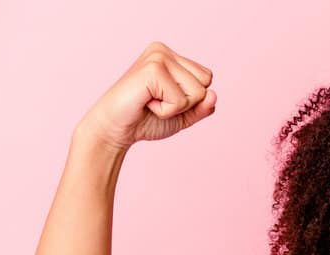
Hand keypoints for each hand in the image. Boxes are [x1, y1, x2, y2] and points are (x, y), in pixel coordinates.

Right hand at [76, 41, 216, 151]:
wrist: (116, 129)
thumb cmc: (146, 119)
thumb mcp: (183, 116)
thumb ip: (203, 107)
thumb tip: (214, 95)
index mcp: (171, 56)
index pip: (207, 78)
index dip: (192, 99)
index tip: (165, 99)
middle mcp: (163, 51)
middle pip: (205, 83)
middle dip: (186, 102)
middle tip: (157, 102)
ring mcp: (157, 57)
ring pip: (197, 92)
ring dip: (176, 107)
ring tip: (151, 102)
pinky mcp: (151, 70)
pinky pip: (180, 100)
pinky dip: (166, 111)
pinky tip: (146, 103)